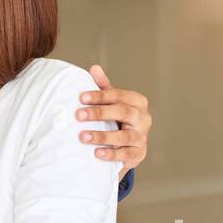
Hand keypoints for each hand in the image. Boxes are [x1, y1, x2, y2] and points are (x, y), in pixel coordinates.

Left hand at [77, 63, 151, 180]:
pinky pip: (126, 154)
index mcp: (137, 101)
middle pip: (123, 112)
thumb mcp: (112, 102)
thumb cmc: (118, 118)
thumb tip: (94, 67)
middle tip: (78, 115)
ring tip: (83, 136)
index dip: (100, 96)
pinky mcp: (138, 154)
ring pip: (124, 136)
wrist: (129, 145)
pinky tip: (97, 153)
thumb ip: (104, 87)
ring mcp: (142, 137)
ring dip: (102, 136)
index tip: (81, 97)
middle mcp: (143, 118)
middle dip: (99, 113)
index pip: (119, 95)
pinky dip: (112, 154)